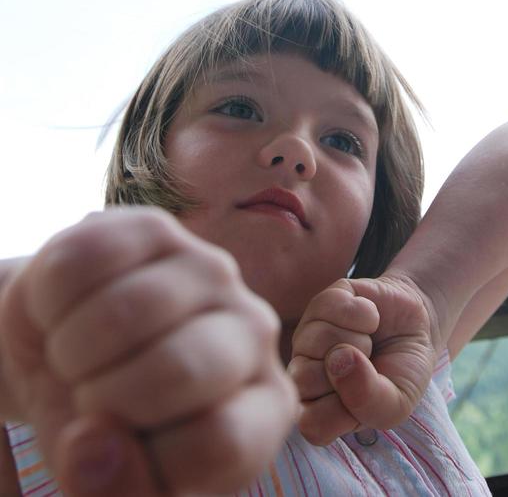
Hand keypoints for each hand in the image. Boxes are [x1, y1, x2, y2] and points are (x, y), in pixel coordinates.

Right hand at [0, 207, 297, 494]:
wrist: (66, 357)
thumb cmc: (105, 430)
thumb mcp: (114, 483)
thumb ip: (116, 489)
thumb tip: (95, 448)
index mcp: (265, 407)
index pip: (219, 443)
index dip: (144, 461)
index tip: (118, 451)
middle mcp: (255, 331)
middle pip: (180, 369)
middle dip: (105, 397)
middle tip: (87, 398)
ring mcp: (210, 270)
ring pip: (129, 311)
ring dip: (72, 350)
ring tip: (74, 359)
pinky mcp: (157, 228)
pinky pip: (86, 262)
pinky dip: (52, 302)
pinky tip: (64, 315)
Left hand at [289, 273, 439, 445]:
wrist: (418, 325)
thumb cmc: (402, 371)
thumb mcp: (397, 402)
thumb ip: (369, 401)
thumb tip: (338, 360)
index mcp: (318, 408)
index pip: (311, 423)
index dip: (343, 410)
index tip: (368, 397)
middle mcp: (305, 372)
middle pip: (304, 379)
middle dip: (349, 370)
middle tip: (368, 364)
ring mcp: (308, 335)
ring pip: (316, 340)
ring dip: (359, 339)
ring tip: (369, 342)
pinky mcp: (321, 302)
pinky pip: (332, 306)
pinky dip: (364, 313)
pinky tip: (370, 319)